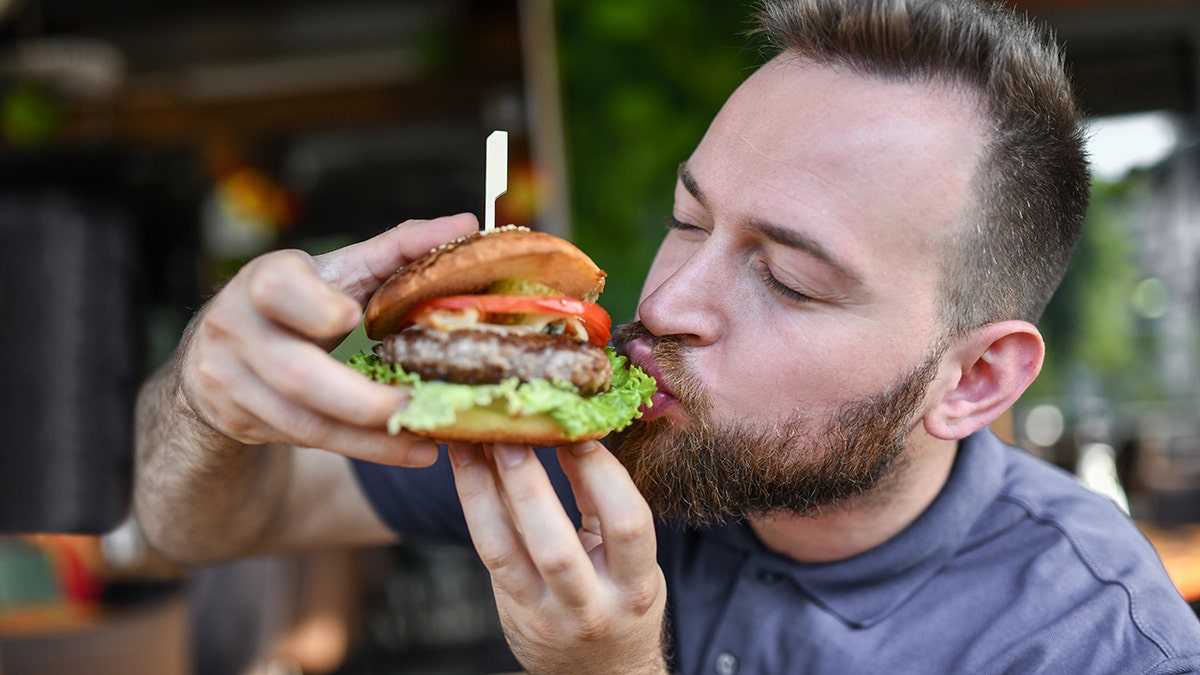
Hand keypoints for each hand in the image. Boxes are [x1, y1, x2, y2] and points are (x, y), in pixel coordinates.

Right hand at [178, 213, 477, 465]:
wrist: (221, 352)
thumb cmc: (302, 301)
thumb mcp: (341, 271)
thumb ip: (399, 249)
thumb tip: (466, 224)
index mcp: (266, 279)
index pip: (279, 287)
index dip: (315, 306)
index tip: (353, 317)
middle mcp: (237, 328)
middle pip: (295, 372)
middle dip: (360, 398)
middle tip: (416, 406)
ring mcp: (231, 380)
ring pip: (304, 421)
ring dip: (370, 437)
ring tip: (426, 438)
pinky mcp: (239, 420)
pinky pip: (306, 442)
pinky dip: (361, 447)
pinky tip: (405, 448)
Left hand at [449, 441, 668, 674]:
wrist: (600, 673)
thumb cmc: (620, 601)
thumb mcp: (632, 561)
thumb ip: (604, 506)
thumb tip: (575, 436)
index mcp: (636, 586)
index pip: (626, 525)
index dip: (603, 474)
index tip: (579, 432)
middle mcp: (591, 607)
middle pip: (555, 545)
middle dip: (528, 484)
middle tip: (510, 433)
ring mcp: (545, 614)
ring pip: (506, 549)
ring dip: (485, 489)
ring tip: (472, 442)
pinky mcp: (512, 611)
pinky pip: (488, 552)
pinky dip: (476, 505)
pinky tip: (468, 469)